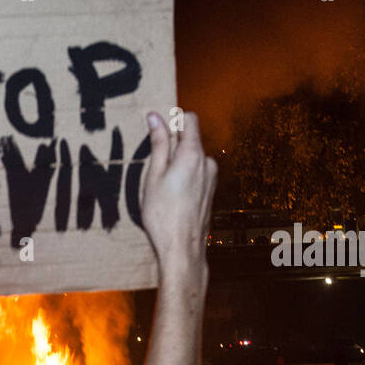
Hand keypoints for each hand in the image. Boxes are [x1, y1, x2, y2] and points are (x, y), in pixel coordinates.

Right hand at [141, 110, 217, 282]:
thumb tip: (155, 116)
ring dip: (177, 164)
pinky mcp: (210, 191)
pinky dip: (183, 178)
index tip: (157, 131)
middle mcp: (207, 162)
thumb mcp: (153, 175)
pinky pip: (196, 174)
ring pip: (192, 158)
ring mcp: (211, 177)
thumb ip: (158, 144)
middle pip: (190, 140)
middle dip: (172, 146)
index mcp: (193, 154)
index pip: (189, 119)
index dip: (173, 120)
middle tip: (153, 167)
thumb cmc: (163, 214)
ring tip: (160, 186)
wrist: (182, 247)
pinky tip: (171, 197)